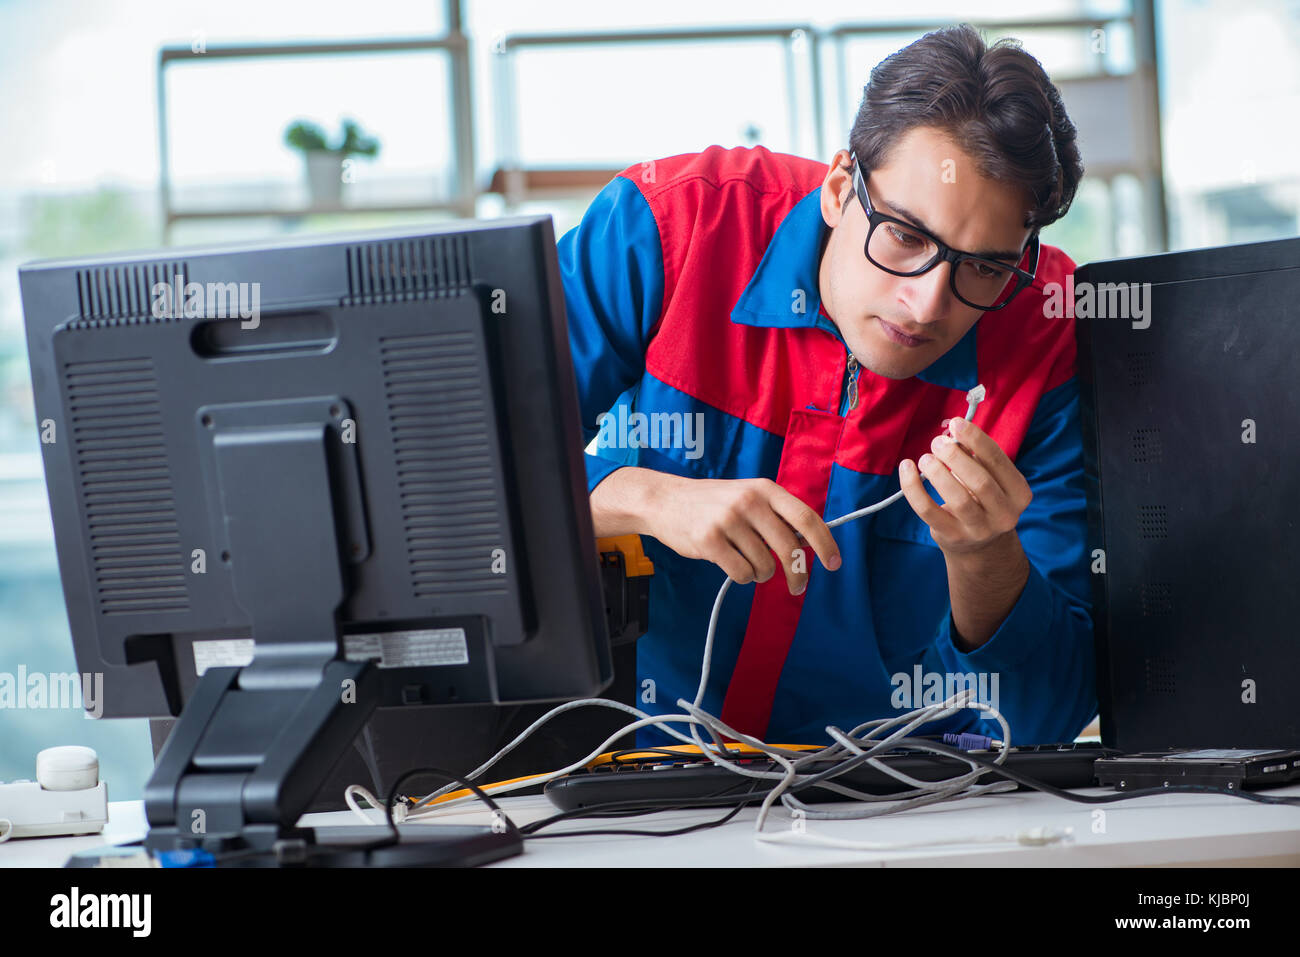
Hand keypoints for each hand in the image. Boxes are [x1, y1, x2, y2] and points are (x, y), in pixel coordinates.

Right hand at [596, 470, 841, 593]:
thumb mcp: (747, 495)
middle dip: (798, 574)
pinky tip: (732, 566)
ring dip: (761, 574)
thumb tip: (809, 546)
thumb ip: (776, 515)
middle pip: (789, 548)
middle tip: (797, 587)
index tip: (834, 563)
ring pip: (764, 566)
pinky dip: (743, 577)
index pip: (805, 518)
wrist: (665, 500)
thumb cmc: (712, 502)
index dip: (824, 543)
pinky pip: (742, 574)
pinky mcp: (709, 541)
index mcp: (764, 489)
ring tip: (748, 565)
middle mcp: (749, 502)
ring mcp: (728, 521)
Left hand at [898, 416, 1031, 555]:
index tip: (957, 423)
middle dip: (956, 457)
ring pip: (957, 498)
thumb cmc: (981, 499)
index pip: (999, 462)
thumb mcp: (988, 478)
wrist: (978, 545)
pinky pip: (928, 510)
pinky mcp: (952, 536)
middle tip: (938, 442)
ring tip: (926, 458)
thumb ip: (975, 456)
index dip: (977, 439)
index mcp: (1019, 493)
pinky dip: (913, 487)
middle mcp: (1004, 515)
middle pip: (980, 482)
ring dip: (937, 472)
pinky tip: (907, 468)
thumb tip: (952, 431)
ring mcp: (979, 530)